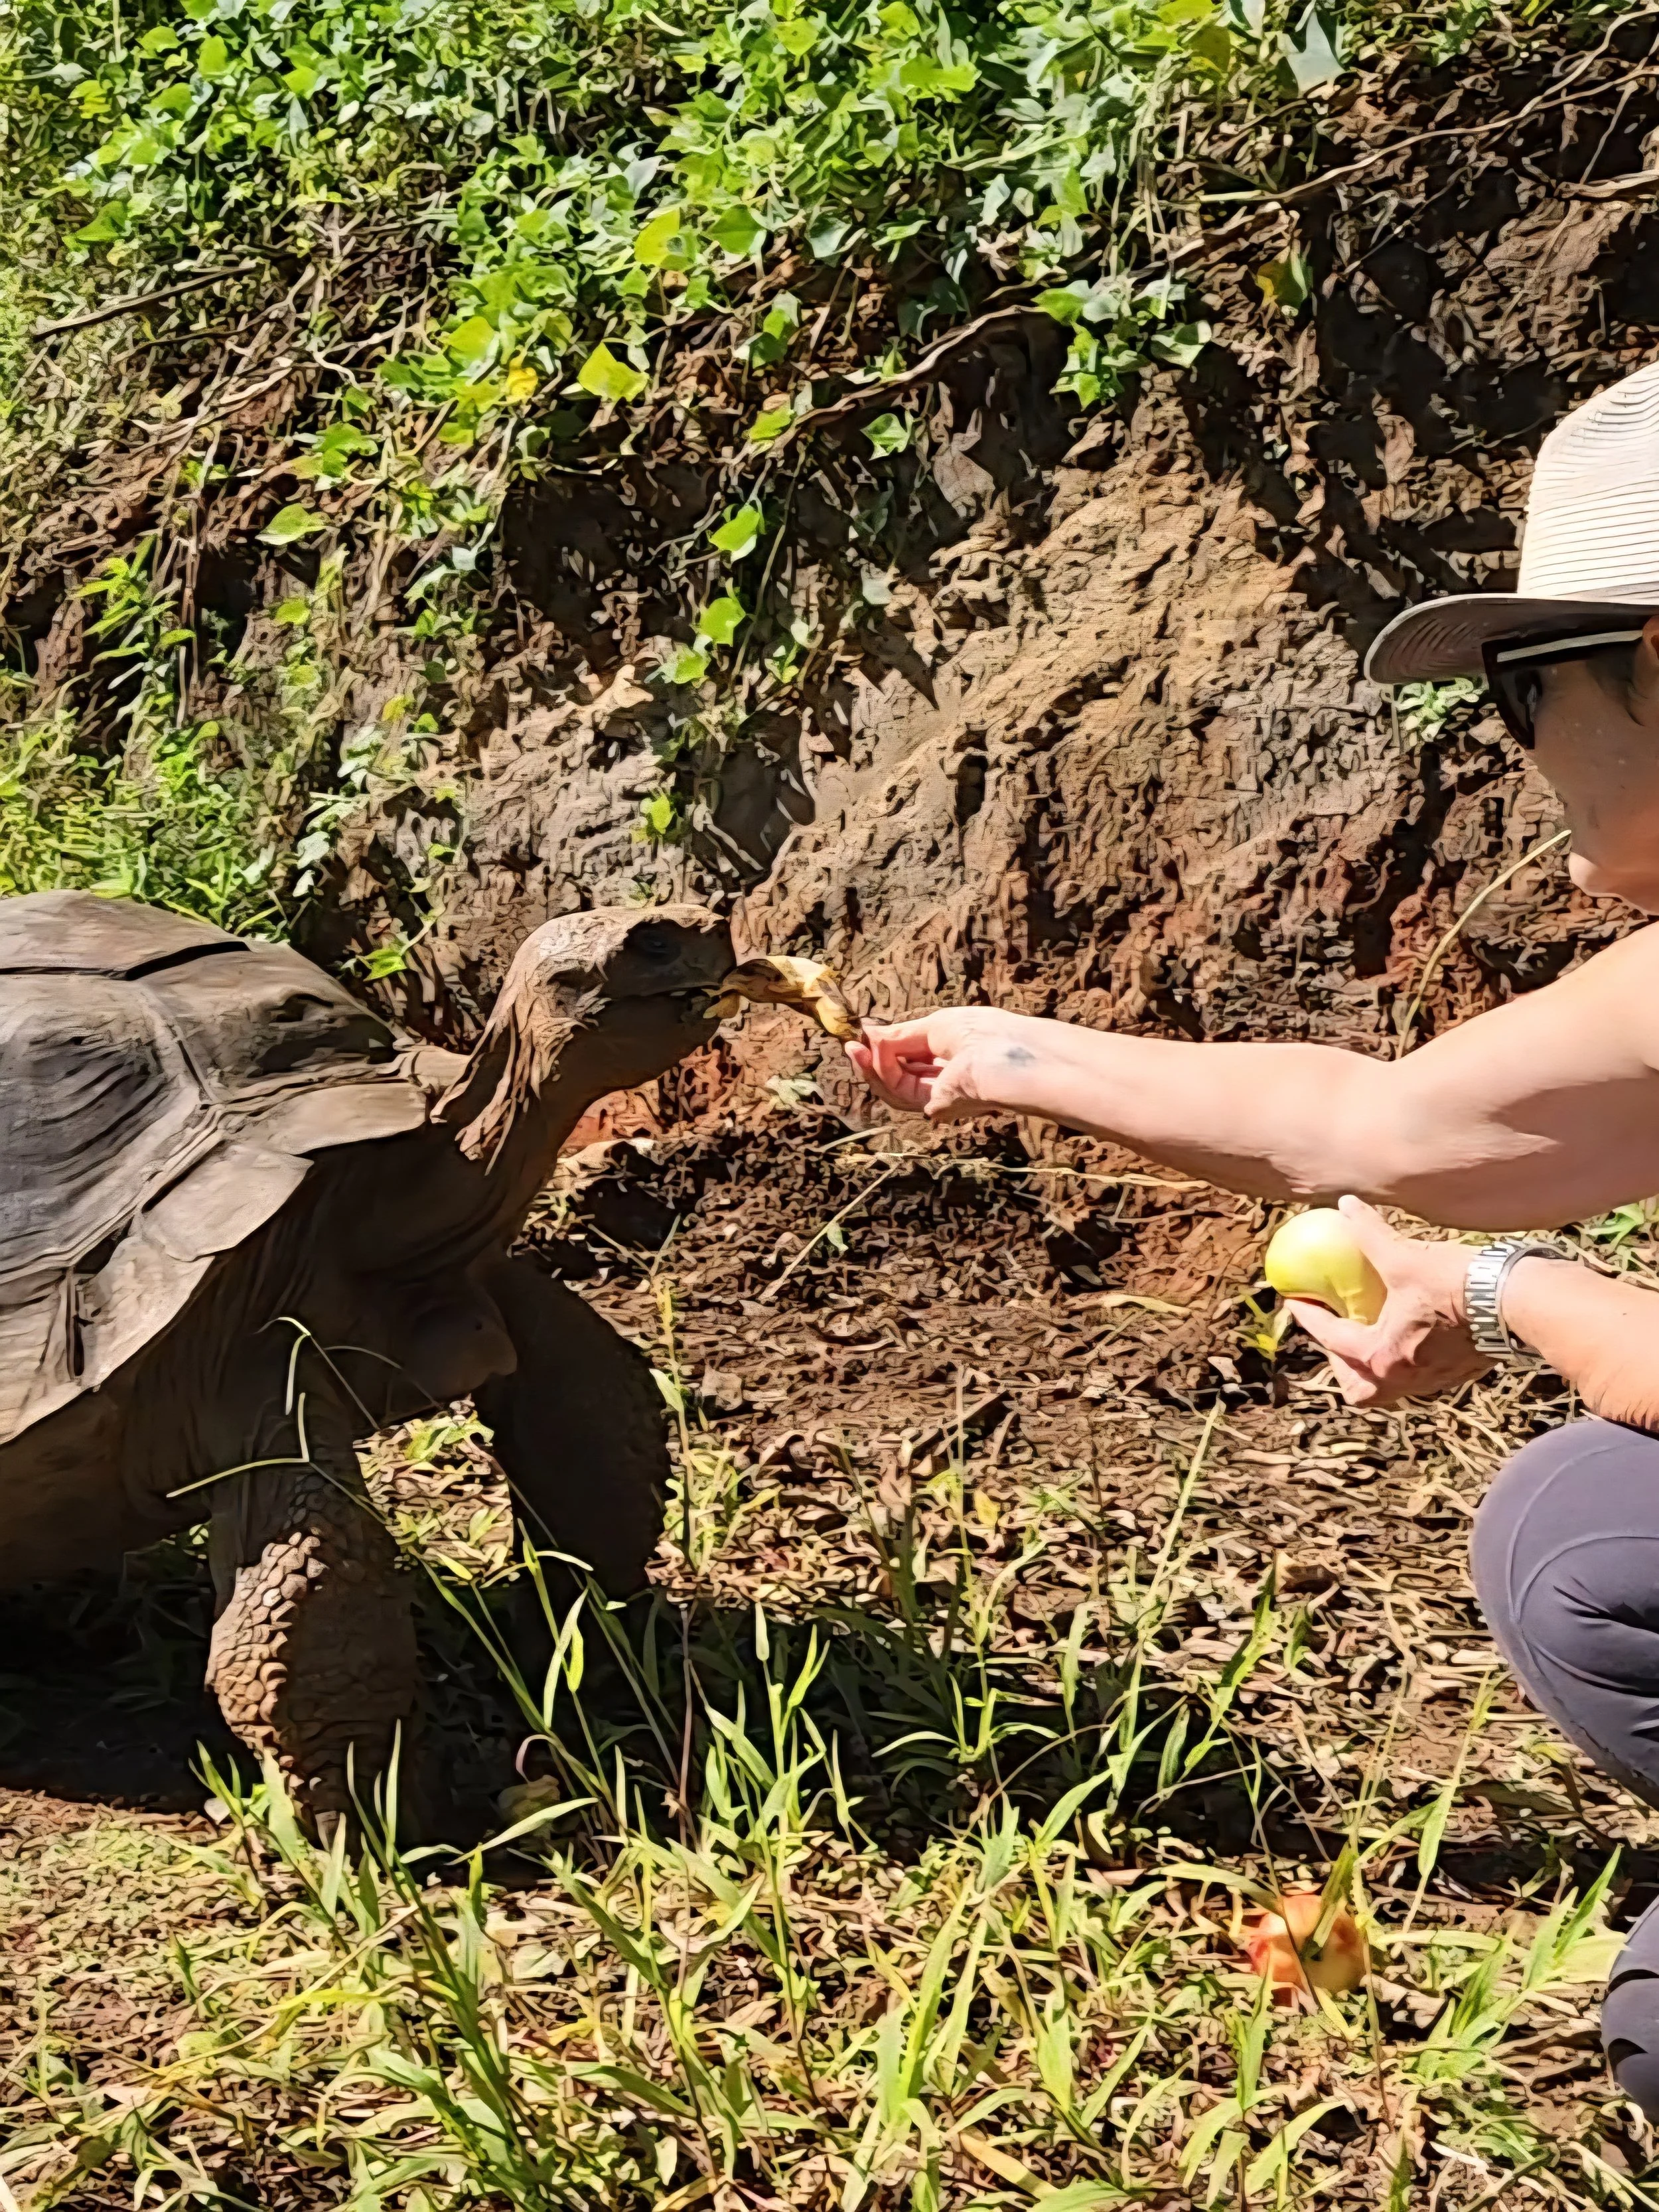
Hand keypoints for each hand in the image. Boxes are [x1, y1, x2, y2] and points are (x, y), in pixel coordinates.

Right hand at [846, 1006, 1057, 1120]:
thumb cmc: (988, 1034)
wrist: (1014, 1057)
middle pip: (899, 1076)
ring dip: (872, 1070)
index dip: (885, 1047)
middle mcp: (946, 1081)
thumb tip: (869, 1033)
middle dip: (872, 1062)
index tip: (863, 1034)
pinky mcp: (937, 1108)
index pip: (911, 1058)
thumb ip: (901, 1035)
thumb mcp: (937, 1026)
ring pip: (895, 1089)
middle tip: (852, 1046)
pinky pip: (900, 1094)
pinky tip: (878, 1054)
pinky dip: (884, 1074)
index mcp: (952, 1058)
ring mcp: (942, 1098)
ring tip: (858, 1049)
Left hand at [1282, 1195, 1490, 1406]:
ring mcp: (1433, 1381)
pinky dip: (1404, 1361)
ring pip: (1390, 1388)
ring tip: (1370, 1336)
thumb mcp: (1404, 1256)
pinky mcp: (1459, 1374)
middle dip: (1341, 1365)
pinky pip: (1419, 1377)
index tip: (1295, 1300)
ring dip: (1372, 1368)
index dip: (1309, 1316)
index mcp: (1381, 1355)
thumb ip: (1370, 1233)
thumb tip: (1347, 1204)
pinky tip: (1409, 1334)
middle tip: (1337, 1332)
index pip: (1332, 1338)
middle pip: (1358, 1388)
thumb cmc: (1457, 1283)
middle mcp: (1403, 1378)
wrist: (1519, 1303)